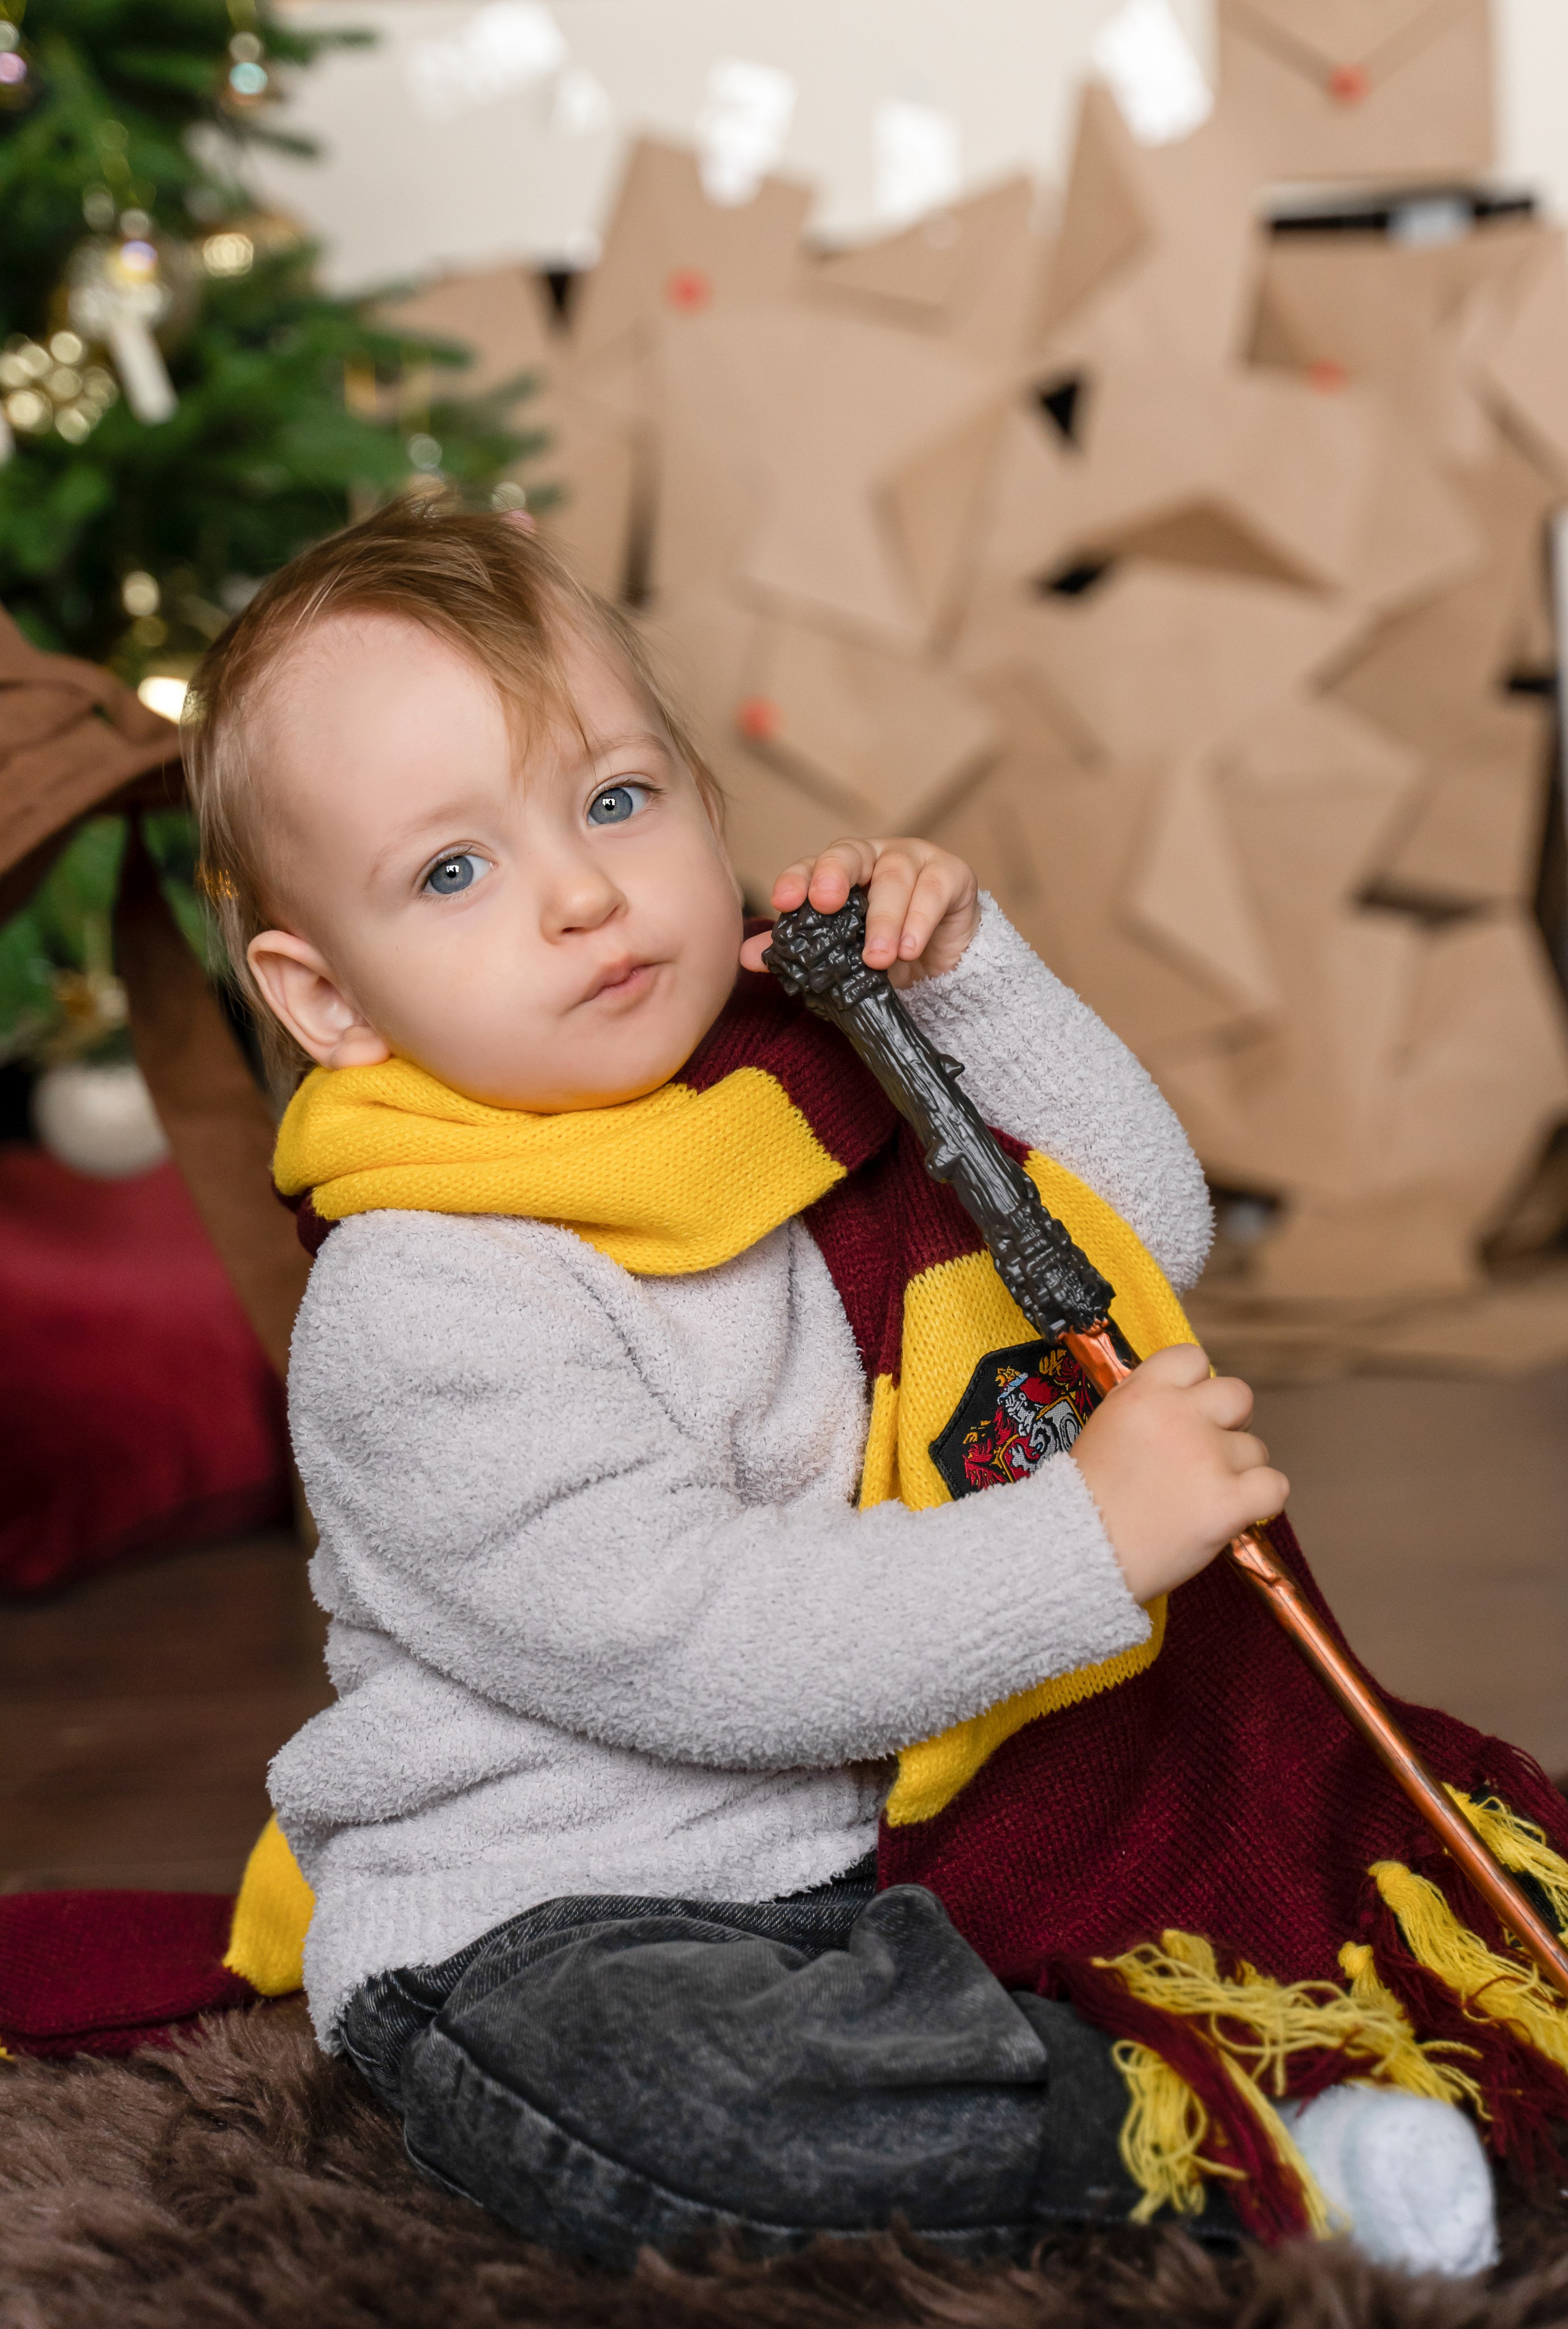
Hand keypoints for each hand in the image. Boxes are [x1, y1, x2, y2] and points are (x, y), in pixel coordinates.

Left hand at [737, 838, 979, 987]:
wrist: (944, 966)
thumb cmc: (888, 952)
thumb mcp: (842, 957)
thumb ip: (799, 952)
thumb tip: (748, 957)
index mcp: (841, 872)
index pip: (812, 866)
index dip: (796, 879)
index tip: (782, 901)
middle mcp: (874, 857)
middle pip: (850, 853)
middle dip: (833, 874)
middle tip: (824, 903)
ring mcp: (915, 860)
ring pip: (894, 878)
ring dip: (884, 920)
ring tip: (877, 958)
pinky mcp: (952, 874)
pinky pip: (934, 890)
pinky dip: (920, 921)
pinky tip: (909, 949)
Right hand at [1071, 1344, 1287, 1604]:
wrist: (1078, 1554)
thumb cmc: (1085, 1499)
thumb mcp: (1106, 1427)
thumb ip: (1147, 1405)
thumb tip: (1189, 1399)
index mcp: (1144, 1393)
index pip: (1193, 1358)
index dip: (1196, 1385)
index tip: (1188, 1411)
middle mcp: (1180, 1416)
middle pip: (1238, 1395)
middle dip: (1230, 1422)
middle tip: (1208, 1453)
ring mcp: (1208, 1458)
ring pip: (1256, 1448)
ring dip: (1238, 1471)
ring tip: (1200, 1498)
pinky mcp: (1229, 1502)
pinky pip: (1275, 1486)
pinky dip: (1261, 1502)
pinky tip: (1234, 1512)